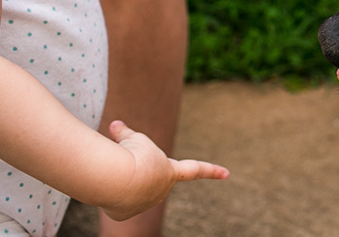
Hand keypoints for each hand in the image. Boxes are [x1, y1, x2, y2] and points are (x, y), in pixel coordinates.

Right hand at [101, 121, 229, 222]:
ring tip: (118, 174)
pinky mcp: (125, 213)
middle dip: (136, 165)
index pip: (195, 170)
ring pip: (128, 186)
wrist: (116, 178)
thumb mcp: (133, 138)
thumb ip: (126, 134)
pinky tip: (110, 188)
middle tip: (128, 159)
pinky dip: (110, 191)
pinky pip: (115, 198)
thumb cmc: (132, 154)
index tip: (227, 174)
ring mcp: (144, 204)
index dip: (211, 171)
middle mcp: (161, 190)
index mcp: (171, 172)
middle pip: (147, 174)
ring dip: (121, 177)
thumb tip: (115, 124)